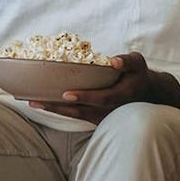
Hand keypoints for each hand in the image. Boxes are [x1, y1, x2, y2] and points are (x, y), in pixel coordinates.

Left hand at [28, 52, 179, 123]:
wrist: (146, 95)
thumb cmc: (138, 75)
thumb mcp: (138, 63)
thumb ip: (128, 61)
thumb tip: (114, 61)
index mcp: (120, 96)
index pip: (101, 99)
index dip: (84, 97)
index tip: (66, 94)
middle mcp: (109, 111)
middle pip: (80, 111)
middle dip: (57, 107)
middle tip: (35, 101)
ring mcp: (102, 118)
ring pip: (75, 115)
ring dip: (54, 110)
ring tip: (32, 102)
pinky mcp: (96, 119)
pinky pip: (75, 116)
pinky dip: (59, 111)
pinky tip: (43, 104)